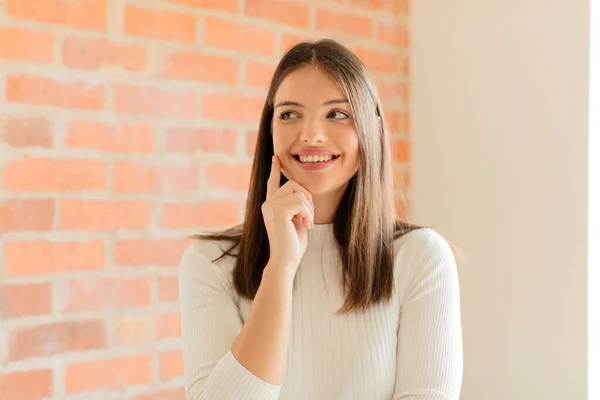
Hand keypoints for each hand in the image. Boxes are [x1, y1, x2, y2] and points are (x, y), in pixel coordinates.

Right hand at [261, 155, 314, 273]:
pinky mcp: (277, 210)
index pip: (272, 183)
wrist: (285, 260)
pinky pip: (301, 202)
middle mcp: (268, 203)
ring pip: (299, 192)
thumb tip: (303, 195)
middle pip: (294, 184)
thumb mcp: (297, 221)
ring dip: (309, 209)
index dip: (275, 169)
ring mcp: (270, 206)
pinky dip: (308, 213)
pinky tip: (306, 225)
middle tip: (308, 218)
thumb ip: (296, 207)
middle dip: (307, 199)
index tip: (276, 157)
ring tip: (307, 223)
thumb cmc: (292, 245)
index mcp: (271, 205)